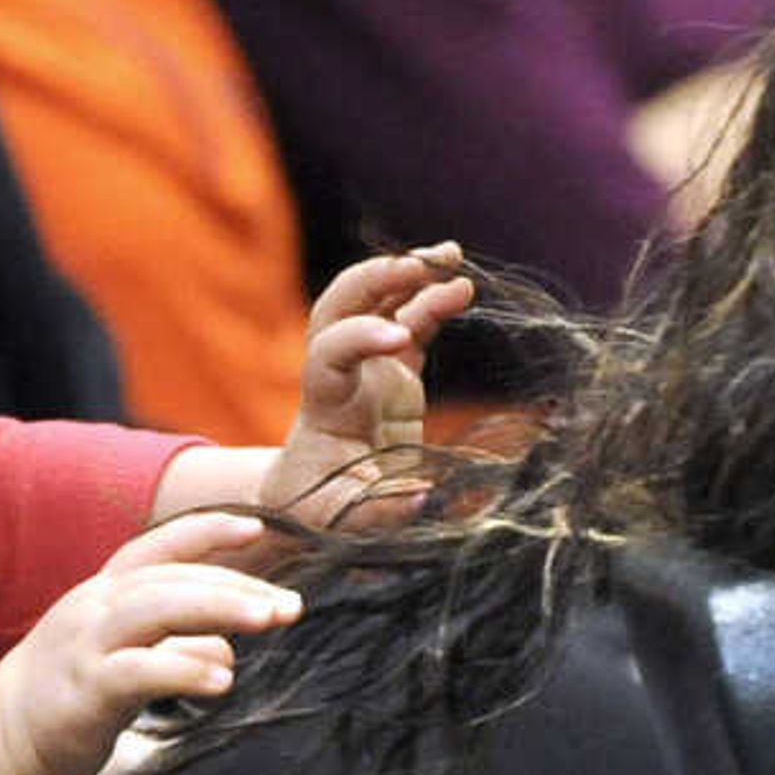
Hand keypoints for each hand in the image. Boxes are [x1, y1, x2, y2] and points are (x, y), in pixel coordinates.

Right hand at [0, 511, 298, 774]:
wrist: (1, 735)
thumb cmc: (68, 693)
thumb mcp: (125, 657)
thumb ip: (173, 644)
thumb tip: (226, 647)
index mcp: (102, 594)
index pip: (158, 548)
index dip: (206, 531)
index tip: (259, 529)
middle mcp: (93, 609)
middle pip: (169, 579)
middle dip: (235, 585)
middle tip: (290, 604)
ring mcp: (85, 647)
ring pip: (154, 610)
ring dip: (217, 608)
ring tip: (270, 619)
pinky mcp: (84, 692)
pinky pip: (136, 671)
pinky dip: (183, 668)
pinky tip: (222, 680)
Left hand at [261, 244, 474, 517]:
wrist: (312, 503)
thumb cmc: (321, 511)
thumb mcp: (340, 519)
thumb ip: (376, 509)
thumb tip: (422, 494)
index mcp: (323, 405)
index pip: (329, 354)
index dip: (358, 338)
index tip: (397, 337)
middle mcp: (340, 374)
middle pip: (338, 308)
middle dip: (372, 280)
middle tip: (414, 265)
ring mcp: (367, 367)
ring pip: (377, 304)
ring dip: (408, 275)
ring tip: (448, 255)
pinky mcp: (395, 371)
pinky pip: (412, 323)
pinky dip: (433, 299)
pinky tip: (462, 283)